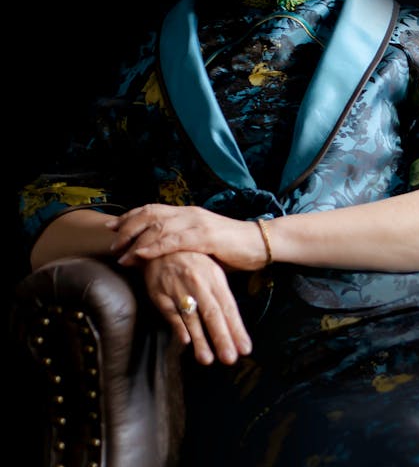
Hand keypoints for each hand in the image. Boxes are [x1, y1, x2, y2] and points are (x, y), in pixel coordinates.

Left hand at [105, 204, 267, 271]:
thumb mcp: (203, 243)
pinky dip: (154, 247)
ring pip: (157, 227)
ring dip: (135, 240)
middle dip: (126, 227)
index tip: (112, 226)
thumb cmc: (234, 248)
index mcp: (188, 213)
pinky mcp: (205, 237)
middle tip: (110, 240)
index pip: (152, 210)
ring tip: (121, 253)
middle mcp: (189, 214)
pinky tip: (141, 254)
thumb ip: (184, 244)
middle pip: (149, 215)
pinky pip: (173, 241)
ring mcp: (197, 224)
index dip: (130, 216)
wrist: (261, 243)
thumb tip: (164, 256)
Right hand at [140, 251, 251, 365]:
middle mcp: (199, 284)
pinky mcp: (160, 294)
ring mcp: (179, 289)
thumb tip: (233, 326)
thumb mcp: (212, 272)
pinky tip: (185, 341)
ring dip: (200, 339)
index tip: (245, 348)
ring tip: (207, 359)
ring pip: (192, 317)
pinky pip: (171, 313)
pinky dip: (178, 326)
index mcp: (215, 279)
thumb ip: (222, 298)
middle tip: (230, 358)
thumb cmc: (192, 262)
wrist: (160, 245)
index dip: (237, 329)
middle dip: (222, 338)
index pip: (229, 308)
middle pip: (213, 315)